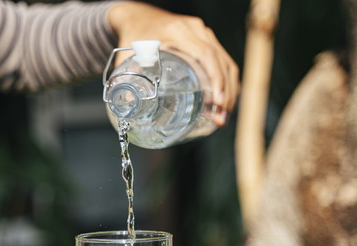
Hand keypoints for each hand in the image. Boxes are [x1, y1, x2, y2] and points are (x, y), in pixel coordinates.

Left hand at [107, 2, 239, 125]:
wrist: (138, 17)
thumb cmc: (133, 36)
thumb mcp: (129, 56)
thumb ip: (127, 79)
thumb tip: (129, 107)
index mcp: (179, 31)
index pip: (206, 54)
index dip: (215, 78)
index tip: (217, 101)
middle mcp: (196, 31)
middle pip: (222, 62)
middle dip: (225, 93)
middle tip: (220, 118)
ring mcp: (205, 35)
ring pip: (227, 63)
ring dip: (229, 91)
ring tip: (222, 116)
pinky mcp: (208, 42)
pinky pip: (224, 62)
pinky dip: (227, 84)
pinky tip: (224, 103)